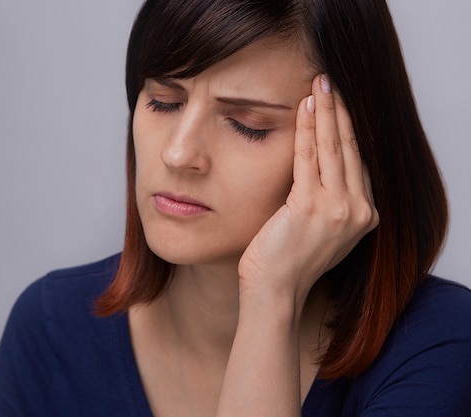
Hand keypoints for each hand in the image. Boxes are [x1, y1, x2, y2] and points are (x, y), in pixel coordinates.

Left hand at [238, 75, 378, 306]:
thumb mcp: (320, 230)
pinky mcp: (312, 206)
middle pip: (350, 149)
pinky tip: (306, 106)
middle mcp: (359, 211)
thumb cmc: (288, 262)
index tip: (338, 104)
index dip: (348, 129)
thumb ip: (328, 202)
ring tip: (320, 83)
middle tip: (330, 80)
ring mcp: (339, 209)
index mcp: (364, 216)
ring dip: (326, 111)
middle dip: (340, 111)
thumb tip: (317, 170)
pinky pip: (309, 157)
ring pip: (333, 147)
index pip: (357, 162)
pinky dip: (308, 128)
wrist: (275, 292)